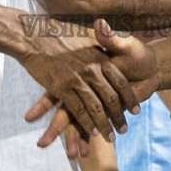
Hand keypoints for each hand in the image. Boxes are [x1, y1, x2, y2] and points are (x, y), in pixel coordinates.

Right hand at [16, 20, 143, 141]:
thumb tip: (121, 49)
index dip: (129, 97)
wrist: (34, 35)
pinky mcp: (63, 88)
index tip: (136, 110)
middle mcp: (92, 69)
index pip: (120, 82)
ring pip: (96, 107)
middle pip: (111, 98)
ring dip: (104, 124)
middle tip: (123, 129)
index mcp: (100, 57)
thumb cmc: (61, 32)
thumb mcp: (88, 32)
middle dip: (119, 116)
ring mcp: (77, 79)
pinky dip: (87, 123)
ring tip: (111, 137)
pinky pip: (79, 110)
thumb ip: (104, 41)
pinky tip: (92, 132)